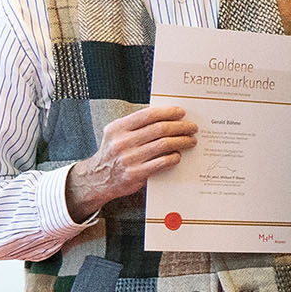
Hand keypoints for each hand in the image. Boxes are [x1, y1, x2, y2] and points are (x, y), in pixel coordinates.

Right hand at [64, 104, 197, 217]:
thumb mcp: (116, 134)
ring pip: (164, 145)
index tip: (181, 112)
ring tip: (191, 140)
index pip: (148, 115)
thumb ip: (136, 125)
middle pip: (159, 129)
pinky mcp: (135, 174)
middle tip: (192, 127)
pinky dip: (174, 157)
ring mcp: (128, 158)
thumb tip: (167, 116)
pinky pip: (162, 162)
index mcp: (117, 128)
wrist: (98, 179)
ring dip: (182, 141)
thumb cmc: (114, 153)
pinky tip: (178, 155)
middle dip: (180, 127)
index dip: (168, 112)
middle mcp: (121, 142)